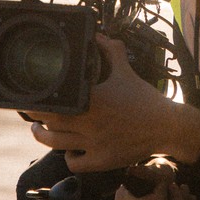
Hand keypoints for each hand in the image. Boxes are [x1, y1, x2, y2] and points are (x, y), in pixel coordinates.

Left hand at [25, 34, 199, 171]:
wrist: (166, 125)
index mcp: (94, 100)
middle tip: (33, 112)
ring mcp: (95, 144)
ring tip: (39, 131)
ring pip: (57, 145)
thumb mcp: (127, 71)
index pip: (56, 102)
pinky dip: (68, 157)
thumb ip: (111, 51)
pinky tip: (69, 150)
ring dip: (44, 137)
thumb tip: (99, 36)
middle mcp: (91, 123)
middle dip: (37, 119)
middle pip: (50, 123)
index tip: (34, 97)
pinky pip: (75, 164)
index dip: (40, 102)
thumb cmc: (145, 99)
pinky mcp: (102, 161)